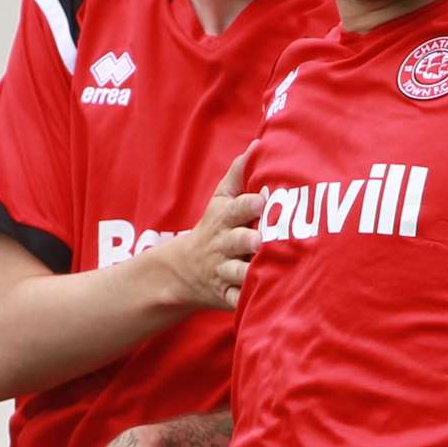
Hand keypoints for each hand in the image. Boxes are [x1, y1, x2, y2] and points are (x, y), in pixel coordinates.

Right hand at [169, 142, 263, 309]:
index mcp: (224, 220)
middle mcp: (223, 246)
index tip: (262, 200)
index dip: (248, 205)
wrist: (183, 271)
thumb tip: (258, 144)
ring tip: (264, 270)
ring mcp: (224, 272)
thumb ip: (239, 173)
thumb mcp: (221, 200)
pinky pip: (238, 301)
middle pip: (236, 241)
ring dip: (250, 273)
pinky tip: (262, 301)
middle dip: (248, 240)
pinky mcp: (227, 296)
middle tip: (262, 239)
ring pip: (238, 273)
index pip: (236, 209)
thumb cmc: (214, 228)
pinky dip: (247, 303)